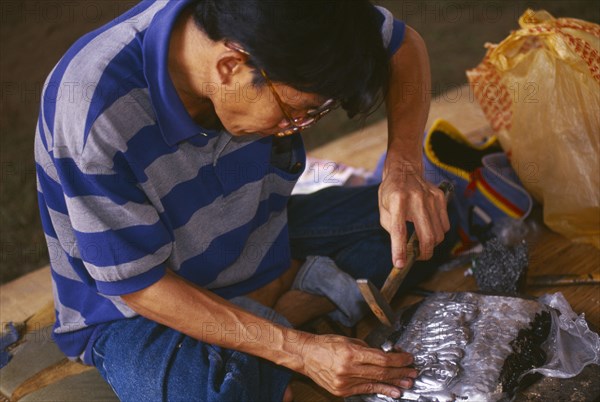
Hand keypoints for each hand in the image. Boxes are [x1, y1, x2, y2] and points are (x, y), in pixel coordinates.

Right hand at [299, 334, 416, 397]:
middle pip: (382, 372)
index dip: (398, 360)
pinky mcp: (341, 391)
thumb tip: (386, 356)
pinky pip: (365, 389)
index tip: (408, 358)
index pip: (382, 359)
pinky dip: (380, 389)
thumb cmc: (326, 344)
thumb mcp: (348, 341)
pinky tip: (392, 391)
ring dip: (393, 383)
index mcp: (351, 353)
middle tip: (412, 372)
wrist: (306, 355)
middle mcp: (348, 369)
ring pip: (375, 382)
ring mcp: (345, 382)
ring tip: (407, 383)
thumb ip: (367, 349)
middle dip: (400, 372)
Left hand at [378, 160, 449, 266]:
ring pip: (438, 233)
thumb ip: (391, 228)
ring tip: (421, 244)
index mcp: (397, 200)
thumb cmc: (391, 192)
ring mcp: (431, 198)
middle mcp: (417, 198)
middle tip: (416, 257)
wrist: (404, 170)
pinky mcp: (441, 198)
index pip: (399, 230)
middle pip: (427, 236)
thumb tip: (402, 248)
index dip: (399, 250)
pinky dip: (438, 233)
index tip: (399, 264)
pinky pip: (444, 225)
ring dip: (431, 244)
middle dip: (423, 253)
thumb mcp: (382, 208)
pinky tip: (428, 229)